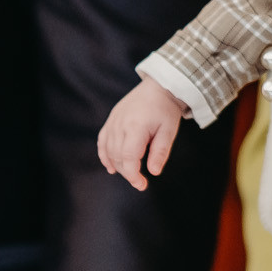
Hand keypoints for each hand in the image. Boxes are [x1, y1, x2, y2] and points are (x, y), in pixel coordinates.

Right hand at [96, 75, 184, 190]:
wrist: (159, 86)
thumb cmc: (166, 109)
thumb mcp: (169, 131)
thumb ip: (160, 152)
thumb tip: (153, 172)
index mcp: (136, 127)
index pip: (128, 158)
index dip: (133, 175)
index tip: (142, 185)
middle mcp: (120, 124)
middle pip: (117, 157)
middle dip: (127, 173)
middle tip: (140, 182)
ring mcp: (113, 121)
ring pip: (109, 150)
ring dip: (117, 165)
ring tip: (130, 174)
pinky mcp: (111, 119)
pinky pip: (102, 140)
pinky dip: (104, 154)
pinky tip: (110, 166)